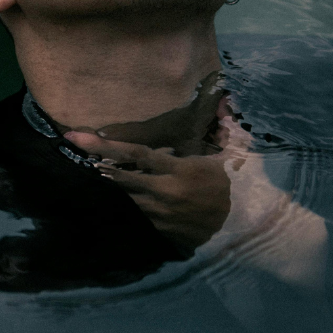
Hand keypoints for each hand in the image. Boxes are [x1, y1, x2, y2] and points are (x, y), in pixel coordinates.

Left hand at [63, 119, 243, 251]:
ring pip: (131, 197)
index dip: (103, 146)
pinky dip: (139, 201)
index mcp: (181, 171)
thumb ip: (227, 124)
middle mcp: (166, 194)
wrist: (256, 231)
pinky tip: (140, 193)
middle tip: (77, 151)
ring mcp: (164, 217)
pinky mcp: (167, 234)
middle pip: (122, 178)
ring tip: (105, 170)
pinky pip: (144, 214)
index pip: (134, 155)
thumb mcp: (240, 151)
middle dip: (100, 165)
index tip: (75, 137)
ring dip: (120, 184)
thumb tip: (224, 98)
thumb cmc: (248, 185)